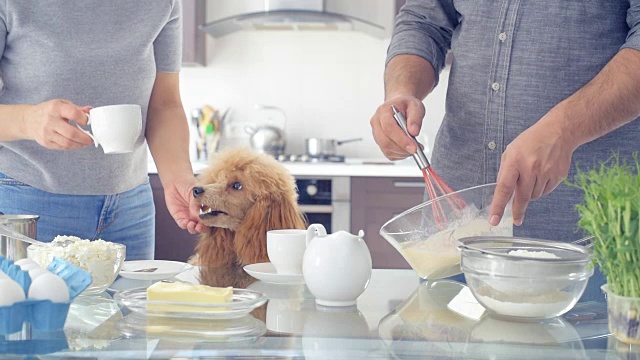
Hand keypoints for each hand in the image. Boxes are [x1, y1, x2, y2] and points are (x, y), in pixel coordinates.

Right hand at [23, 99, 93, 149]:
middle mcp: (50, 120)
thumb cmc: (49, 111)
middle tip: (91, 139)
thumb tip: (90, 111)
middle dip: (85, 138)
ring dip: (80, 144)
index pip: (73, 113)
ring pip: (67, 143)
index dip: (84, 118)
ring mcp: (47, 133)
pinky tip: (77, 144)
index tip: (88, 121)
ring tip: (86, 142)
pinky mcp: (46, 142)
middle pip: (71, 133)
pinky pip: (62, 147)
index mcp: (56, 108)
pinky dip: (73, 146)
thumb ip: (76, 108)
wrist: (29, 120)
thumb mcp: (61, 104)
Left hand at [164, 174, 207, 233]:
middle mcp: (199, 215)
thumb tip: (199, 215)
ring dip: (194, 229)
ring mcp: (190, 217)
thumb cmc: (189, 184)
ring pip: (194, 228)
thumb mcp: (195, 193)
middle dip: (203, 229)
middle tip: (201, 226)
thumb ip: (197, 204)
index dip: (212, 222)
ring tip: (193, 225)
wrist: (176, 181)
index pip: (212, 218)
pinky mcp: (180, 218)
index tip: (211, 221)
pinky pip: (183, 225)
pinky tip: (187, 223)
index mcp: (206, 209)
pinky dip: (186, 226)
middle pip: (204, 226)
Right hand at [370, 95, 425, 159]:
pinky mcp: (380, 142)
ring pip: (387, 149)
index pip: (389, 128)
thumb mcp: (415, 106)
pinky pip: (389, 153)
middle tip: (416, 149)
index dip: (401, 139)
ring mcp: (376, 134)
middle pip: (385, 141)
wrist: (399, 106)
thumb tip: (413, 131)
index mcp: (383, 111)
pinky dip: (400, 154)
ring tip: (414, 147)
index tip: (414, 147)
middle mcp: (376, 123)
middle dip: (402, 148)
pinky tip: (407, 148)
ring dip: (402, 152)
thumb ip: (415, 117)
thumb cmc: (405, 105)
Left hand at [489, 109, 576, 225]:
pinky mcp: (558, 176)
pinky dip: (540, 189)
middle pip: (522, 197)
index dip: (498, 206)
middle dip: (517, 210)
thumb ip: (506, 172)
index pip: (503, 188)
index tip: (494, 220)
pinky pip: (545, 191)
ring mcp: (546, 173)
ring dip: (529, 194)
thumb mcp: (511, 151)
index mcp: (514, 161)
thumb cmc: (531, 141)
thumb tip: (503, 193)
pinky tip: (541, 176)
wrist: (559, 132)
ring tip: (531, 179)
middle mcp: (531, 168)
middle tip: (516, 219)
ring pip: (534, 196)